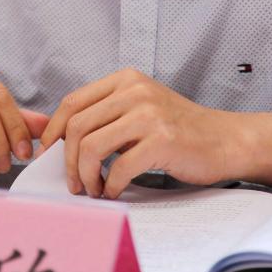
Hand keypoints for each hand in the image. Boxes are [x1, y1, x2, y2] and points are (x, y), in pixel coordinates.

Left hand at [39, 69, 244, 198]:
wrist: (224, 140)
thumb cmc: (179, 130)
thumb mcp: (140, 108)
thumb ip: (107, 115)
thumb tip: (61, 140)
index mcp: (125, 80)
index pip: (73, 102)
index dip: (53, 131)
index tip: (46, 154)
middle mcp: (135, 91)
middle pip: (78, 126)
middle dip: (68, 160)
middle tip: (74, 183)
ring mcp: (149, 114)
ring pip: (93, 146)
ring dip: (86, 175)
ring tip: (93, 189)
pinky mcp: (162, 140)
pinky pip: (119, 167)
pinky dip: (110, 185)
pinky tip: (114, 191)